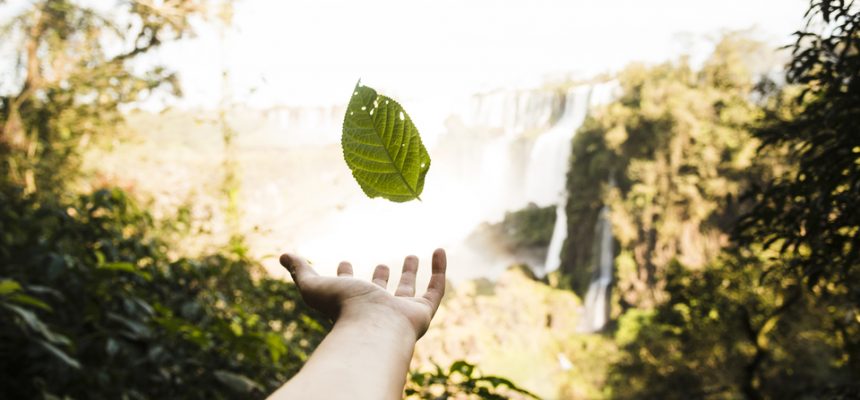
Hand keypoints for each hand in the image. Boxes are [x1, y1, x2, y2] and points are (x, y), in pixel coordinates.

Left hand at [279, 249, 446, 339]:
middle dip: (381, 278)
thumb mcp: (314, 286)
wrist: (372, 327)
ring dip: (409, 274)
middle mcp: (376, 310)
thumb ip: (301, 271)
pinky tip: (439, 250)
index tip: (343, 261)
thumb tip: (283, 255)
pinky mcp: (422, 312)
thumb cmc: (342, 308)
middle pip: (379, 293)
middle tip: (383, 263)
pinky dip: (440, 270)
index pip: (347, 290)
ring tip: (411, 255)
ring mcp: (400, 312)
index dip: (344, 276)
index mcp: (350, 305)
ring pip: (407, 292)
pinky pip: (435, 290)